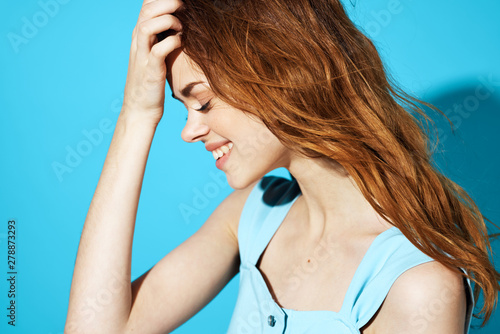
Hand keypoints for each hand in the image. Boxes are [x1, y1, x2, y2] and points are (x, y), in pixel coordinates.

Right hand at [122, 0, 182, 124]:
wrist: (140, 110)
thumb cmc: (151, 84)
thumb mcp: (153, 57)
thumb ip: (160, 40)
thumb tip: (176, 27)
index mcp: (139, 37)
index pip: (146, 7)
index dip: (161, 0)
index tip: (179, 4)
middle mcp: (138, 43)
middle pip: (146, 10)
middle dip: (166, 3)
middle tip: (183, 7)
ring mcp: (142, 57)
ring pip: (147, 25)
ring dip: (167, 20)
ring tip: (181, 27)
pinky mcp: (150, 71)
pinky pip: (158, 50)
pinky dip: (172, 42)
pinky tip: (180, 43)